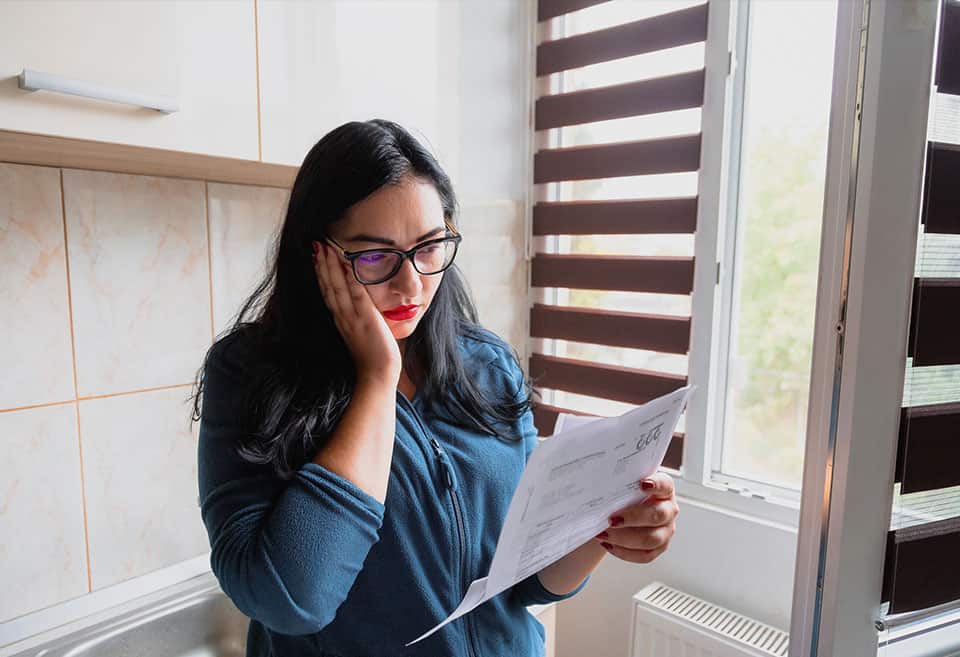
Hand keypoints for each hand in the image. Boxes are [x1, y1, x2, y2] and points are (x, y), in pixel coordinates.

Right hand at [313, 241, 401, 387]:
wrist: (378, 373)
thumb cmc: (375, 355)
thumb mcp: (363, 331)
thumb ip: (361, 317)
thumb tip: (364, 305)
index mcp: (341, 319)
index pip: (327, 292)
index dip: (321, 274)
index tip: (317, 256)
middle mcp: (342, 317)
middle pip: (328, 286)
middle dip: (322, 264)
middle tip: (316, 244)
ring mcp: (352, 318)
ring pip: (337, 287)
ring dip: (331, 266)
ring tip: (326, 247)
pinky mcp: (365, 319)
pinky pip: (356, 294)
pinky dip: (350, 277)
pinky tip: (347, 262)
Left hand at [594, 472, 677, 563]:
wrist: (623, 510)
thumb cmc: (626, 494)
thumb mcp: (625, 483)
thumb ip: (619, 480)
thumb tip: (599, 480)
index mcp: (664, 489)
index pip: (665, 485)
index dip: (656, 485)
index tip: (642, 484)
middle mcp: (669, 510)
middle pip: (658, 515)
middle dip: (632, 518)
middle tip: (611, 519)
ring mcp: (666, 530)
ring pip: (651, 539)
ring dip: (624, 538)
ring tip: (604, 534)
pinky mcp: (658, 548)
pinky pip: (644, 555)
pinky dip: (624, 552)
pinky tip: (609, 544)